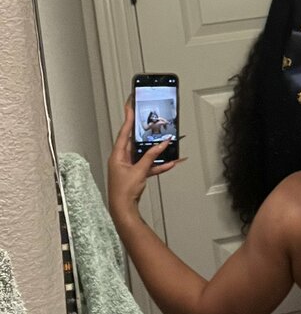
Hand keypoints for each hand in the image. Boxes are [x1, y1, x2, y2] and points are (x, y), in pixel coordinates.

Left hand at [108, 102, 182, 219]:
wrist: (123, 209)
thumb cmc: (123, 192)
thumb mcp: (139, 171)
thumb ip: (151, 156)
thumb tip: (160, 145)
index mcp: (117, 155)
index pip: (124, 131)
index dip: (128, 117)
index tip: (130, 104)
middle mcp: (121, 159)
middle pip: (135, 140)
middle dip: (144, 131)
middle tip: (149, 118)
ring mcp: (128, 166)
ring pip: (144, 153)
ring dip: (155, 150)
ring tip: (165, 141)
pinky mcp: (135, 174)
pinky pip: (148, 165)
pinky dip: (158, 164)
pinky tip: (169, 162)